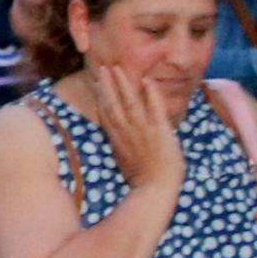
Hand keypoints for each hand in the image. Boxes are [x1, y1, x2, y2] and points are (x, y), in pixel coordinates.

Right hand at [91, 70, 183, 200]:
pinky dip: (151, 94)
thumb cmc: (143, 180)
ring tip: (118, 68)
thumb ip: (120, 144)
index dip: (100, 96)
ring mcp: (143, 131)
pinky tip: (147, 80)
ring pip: (130, 103)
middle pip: (112, 104)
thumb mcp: (124, 160)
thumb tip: (115, 133)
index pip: (105, 113)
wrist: (156, 190)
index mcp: (117, 139)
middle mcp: (126, 132)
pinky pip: (155, 109)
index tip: (97, 82)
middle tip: (101, 67)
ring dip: (123, 84)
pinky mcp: (160, 131)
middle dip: (106, 85)